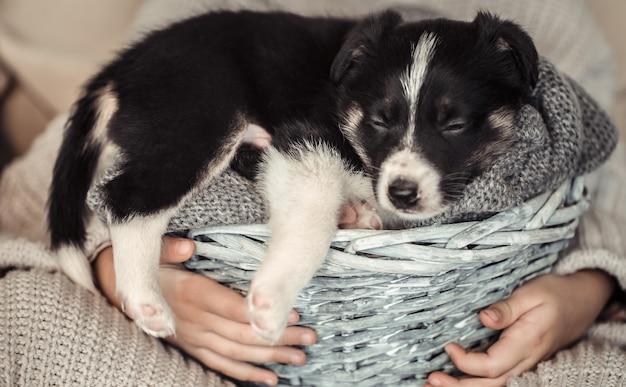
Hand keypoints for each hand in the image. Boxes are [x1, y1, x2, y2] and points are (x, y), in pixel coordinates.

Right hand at [94, 236, 316, 385]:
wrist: (115, 291)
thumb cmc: (143, 268)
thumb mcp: (150, 253)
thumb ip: (170, 249)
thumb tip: (190, 247)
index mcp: (191, 294)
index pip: (234, 309)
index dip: (264, 315)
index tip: (294, 313)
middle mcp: (194, 321)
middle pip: (243, 334)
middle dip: (279, 337)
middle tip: (309, 338)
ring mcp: (192, 339)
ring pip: (237, 354)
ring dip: (270, 357)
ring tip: (299, 357)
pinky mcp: (190, 348)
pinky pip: (220, 366)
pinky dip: (246, 374)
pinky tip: (270, 379)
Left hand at [425, 270, 615, 386]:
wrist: (583, 300)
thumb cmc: (556, 294)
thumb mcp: (532, 293)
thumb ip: (507, 308)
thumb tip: (484, 318)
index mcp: (527, 343)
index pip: (493, 365)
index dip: (466, 362)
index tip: (448, 346)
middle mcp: (526, 359)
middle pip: (490, 385)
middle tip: (431, 380)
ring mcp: (525, 363)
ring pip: (494, 386)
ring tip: (436, 384)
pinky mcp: (521, 361)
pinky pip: (498, 378)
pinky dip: (476, 382)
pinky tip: (458, 378)